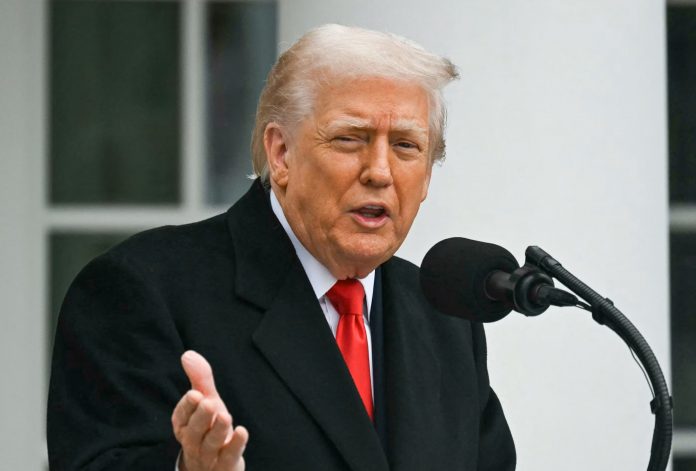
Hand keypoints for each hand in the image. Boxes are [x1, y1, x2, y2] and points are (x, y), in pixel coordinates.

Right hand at [172, 351, 248, 470]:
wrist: (215, 464)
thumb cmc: (210, 427)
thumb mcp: (206, 401)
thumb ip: (200, 379)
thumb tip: (188, 354)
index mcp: (184, 425)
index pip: (181, 416)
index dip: (187, 406)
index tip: (195, 393)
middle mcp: (193, 442)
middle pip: (194, 432)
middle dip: (201, 417)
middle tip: (209, 403)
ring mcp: (209, 456)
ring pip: (210, 445)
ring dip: (217, 431)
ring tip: (225, 416)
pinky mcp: (225, 465)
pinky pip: (228, 457)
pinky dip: (235, 445)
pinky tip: (242, 432)